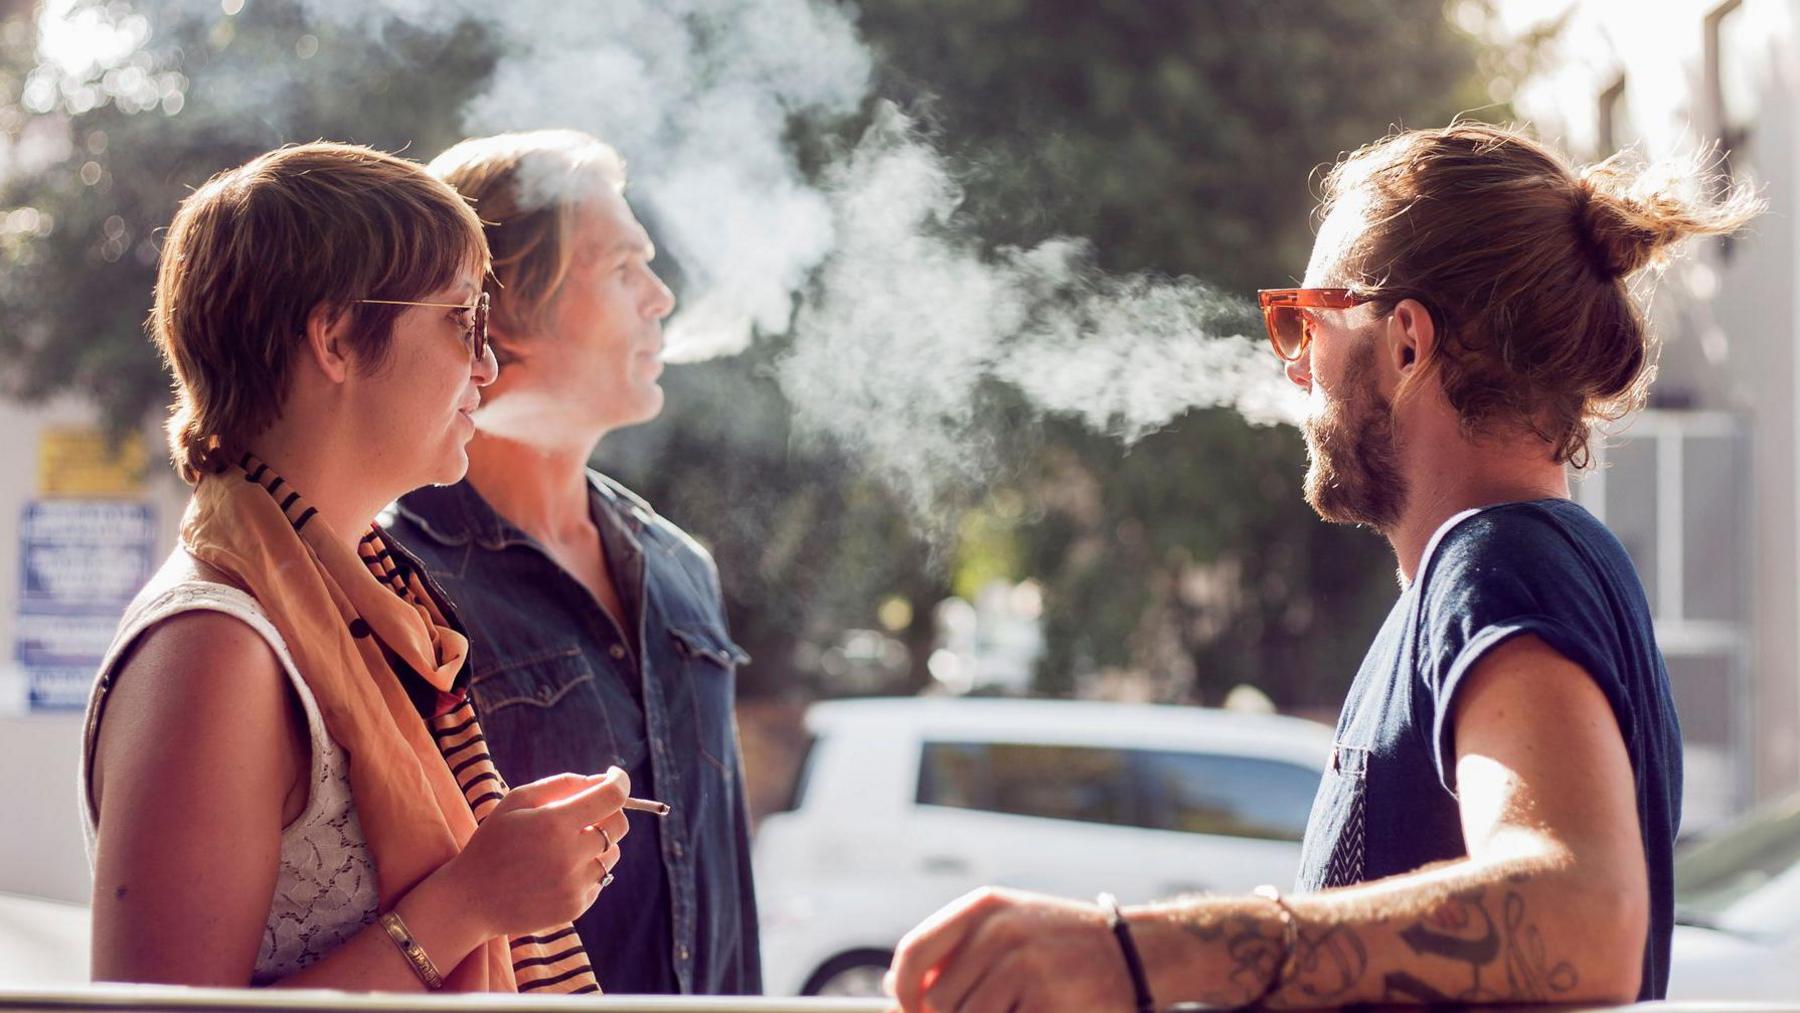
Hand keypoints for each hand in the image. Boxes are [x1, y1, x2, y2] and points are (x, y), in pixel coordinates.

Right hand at [439, 767, 630, 937]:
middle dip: (609, 813)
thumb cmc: (493, 843)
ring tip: (565, 847)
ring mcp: (575, 886)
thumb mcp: (516, 801)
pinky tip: (556, 872)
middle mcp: (569, 856)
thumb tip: (600, 780)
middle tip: (586, 814)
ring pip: (613, 854)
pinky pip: (600, 880)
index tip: (614, 777)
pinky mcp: (576, 908)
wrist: (471, 900)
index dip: (619, 782)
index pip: (612, 797)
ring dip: (598, 844)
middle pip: (619, 825)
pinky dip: (586, 871)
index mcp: (554, 824)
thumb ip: (561, 784)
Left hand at [885, 887, 1135, 1012]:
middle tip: (991, 1008)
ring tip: (1016, 1006)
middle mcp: (1000, 930)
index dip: (904, 994)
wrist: (1137, 953)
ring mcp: (1024, 963)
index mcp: (984, 908)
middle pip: (938, 1000)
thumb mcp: (1007, 931)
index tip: (910, 1012)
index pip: (915, 953)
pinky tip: (1036, 1011)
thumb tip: (897, 987)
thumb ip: (954, 954)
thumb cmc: (1061, 947)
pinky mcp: (1046, 997)